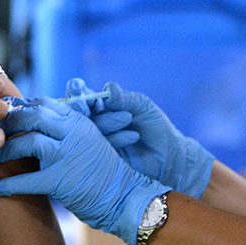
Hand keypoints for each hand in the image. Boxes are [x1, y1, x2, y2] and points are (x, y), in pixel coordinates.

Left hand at [0, 97, 169, 244]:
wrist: (124, 196)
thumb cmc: (103, 170)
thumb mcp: (90, 138)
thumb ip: (68, 128)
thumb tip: (38, 120)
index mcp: (78, 121)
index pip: (43, 103)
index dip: (21, 108)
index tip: (8, 116)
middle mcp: (72, 133)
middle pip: (32, 116)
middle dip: (9, 123)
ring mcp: (67, 155)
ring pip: (27, 142)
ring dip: (6, 149)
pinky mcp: (61, 180)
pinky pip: (26, 180)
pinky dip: (6, 184)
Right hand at [66, 79, 213, 198]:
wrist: (168, 155)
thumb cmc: (156, 126)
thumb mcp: (142, 106)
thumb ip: (125, 98)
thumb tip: (108, 87)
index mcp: (103, 105)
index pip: (84, 95)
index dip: (77, 91)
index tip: (78, 87)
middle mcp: (96, 122)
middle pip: (78, 113)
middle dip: (79, 106)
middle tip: (85, 105)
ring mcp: (97, 140)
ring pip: (89, 129)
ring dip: (107, 122)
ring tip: (127, 118)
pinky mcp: (101, 157)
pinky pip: (99, 146)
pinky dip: (116, 139)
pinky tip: (133, 136)